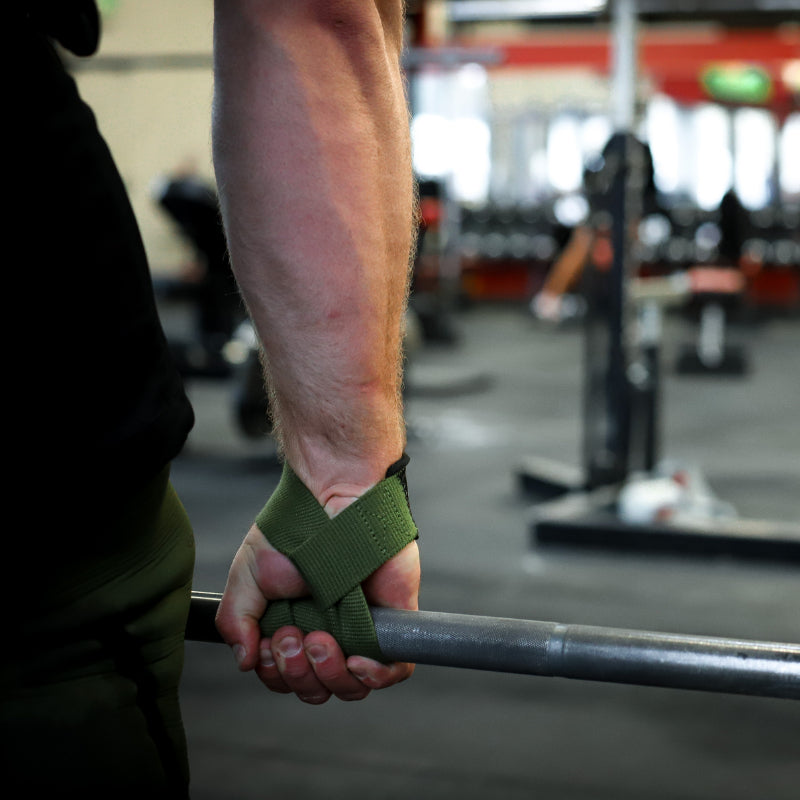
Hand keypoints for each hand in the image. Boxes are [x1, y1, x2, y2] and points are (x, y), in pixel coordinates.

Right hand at [215, 524, 419, 703]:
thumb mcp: (247, 576)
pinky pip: (394, 669)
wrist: (332, 498)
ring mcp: (361, 629)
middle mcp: (328, 634)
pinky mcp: (392, 620)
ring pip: (352, 687)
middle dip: (300, 674)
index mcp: (294, 629)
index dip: (277, 674)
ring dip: (331, 676)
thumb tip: (244, 661)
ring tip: (321, 640)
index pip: (286, 679)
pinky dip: (376, 677)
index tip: (272, 642)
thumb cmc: (290, 532)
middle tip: (294, 636)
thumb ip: (237, 620)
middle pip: (317, 689)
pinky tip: (358, 661)